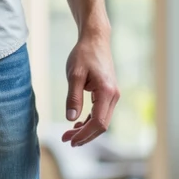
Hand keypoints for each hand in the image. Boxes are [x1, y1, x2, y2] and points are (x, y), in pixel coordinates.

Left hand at [61, 28, 118, 146]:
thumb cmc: (84, 54)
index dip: (84, 134)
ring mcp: (112, 95)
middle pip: (101, 125)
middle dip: (84, 135)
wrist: (95, 39)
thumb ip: (73, 97)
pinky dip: (89, 120)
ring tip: (69, 134)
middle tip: (66, 140)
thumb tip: (71, 119)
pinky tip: (77, 123)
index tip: (70, 140)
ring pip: (102, 120)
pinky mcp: (108, 93)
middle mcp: (113, 96)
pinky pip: (100, 112)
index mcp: (106, 92)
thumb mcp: (74, 75)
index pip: (98, 122)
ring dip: (86, 129)